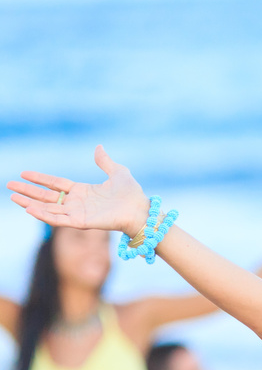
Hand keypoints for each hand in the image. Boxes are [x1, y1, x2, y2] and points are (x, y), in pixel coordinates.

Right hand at [7, 146, 149, 236]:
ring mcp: (78, 213)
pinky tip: (30, 209)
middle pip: (47, 197)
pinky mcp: (81, 222)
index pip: (56, 184)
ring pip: (48, 209)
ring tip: (13, 197)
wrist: (140, 209)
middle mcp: (77, 203)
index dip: (40, 179)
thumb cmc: (132, 194)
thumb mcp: (118, 172)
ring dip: (30, 203)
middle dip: (28, 191)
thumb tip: (98, 147)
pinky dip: (44, 215)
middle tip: (9, 186)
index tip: (23, 173)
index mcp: (83, 191)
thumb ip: (105, 161)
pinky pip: (58, 220)